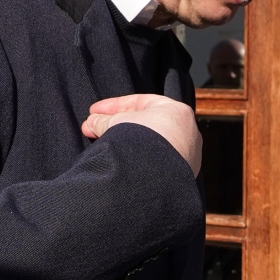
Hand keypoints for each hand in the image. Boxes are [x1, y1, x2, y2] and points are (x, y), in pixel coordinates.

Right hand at [82, 94, 201, 176]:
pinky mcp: (181, 177)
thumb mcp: (117, 123)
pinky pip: (157, 162)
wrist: (155, 176)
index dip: (113, 106)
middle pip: (146, 123)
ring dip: (127, 143)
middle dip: (118, 125)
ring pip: (152, 145)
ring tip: (103, 146)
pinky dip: (139, 159)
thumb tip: (92, 123)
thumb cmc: (142, 141)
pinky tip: (122, 163)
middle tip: (94, 129)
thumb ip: (104, 121)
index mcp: (177, 111)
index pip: (141, 102)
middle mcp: (187, 133)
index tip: (93, 112)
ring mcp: (187, 156)